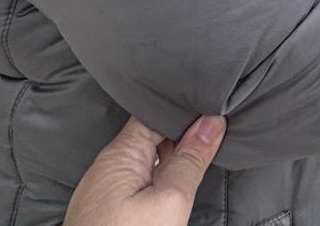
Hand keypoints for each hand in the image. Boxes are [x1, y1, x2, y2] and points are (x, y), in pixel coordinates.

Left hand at [65, 115, 225, 225]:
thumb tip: (211, 123)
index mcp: (119, 154)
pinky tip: (174, 187)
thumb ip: (191, 160)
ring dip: (171, 160)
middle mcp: (107, 167)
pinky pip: (137, 183)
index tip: (215, 108)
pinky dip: (158, 180)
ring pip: (145, 162)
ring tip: (199, 160)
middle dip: (181, 134)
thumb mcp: (170, 201)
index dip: (185, 108)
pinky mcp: (106, 211)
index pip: (156, 112)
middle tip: (215, 137)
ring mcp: (104, 191)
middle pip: (152, 136)